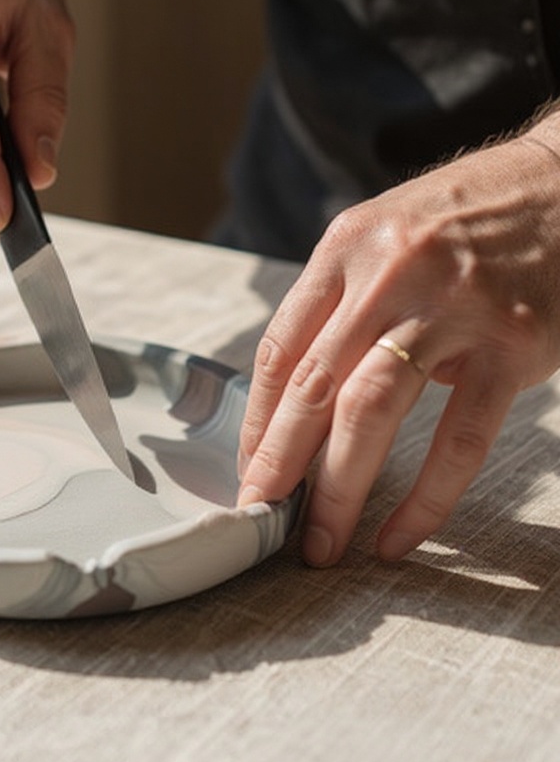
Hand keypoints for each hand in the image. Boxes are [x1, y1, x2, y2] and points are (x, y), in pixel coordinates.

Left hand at [236, 127, 559, 564]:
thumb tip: (302, 402)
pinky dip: (425, 497)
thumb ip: (342, 308)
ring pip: (370, 411)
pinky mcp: (511, 344)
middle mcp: (388, 275)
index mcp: (345, 249)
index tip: (250, 467)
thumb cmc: (466, 218)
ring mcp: (451, 309)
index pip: (280, 348)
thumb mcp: (385, 241)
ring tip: (319, 542)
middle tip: (262, 517)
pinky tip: (398, 536)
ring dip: (336, 487)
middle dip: (280, 463)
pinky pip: (459, 438)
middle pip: (313, 385)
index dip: (258, 419)